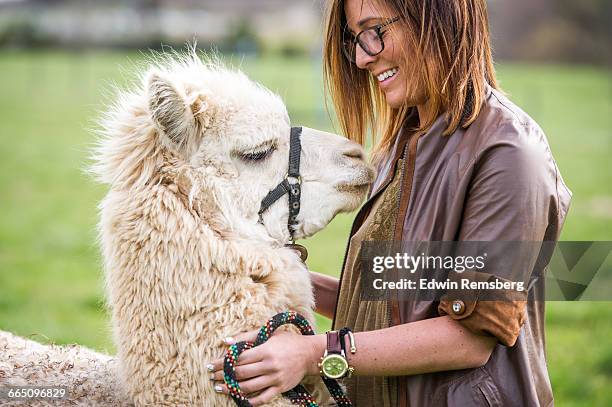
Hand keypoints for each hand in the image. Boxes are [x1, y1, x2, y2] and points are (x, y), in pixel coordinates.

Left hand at [207, 329, 324, 405]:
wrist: (309, 353)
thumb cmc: (287, 341)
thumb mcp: (269, 333)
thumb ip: (246, 337)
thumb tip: (225, 341)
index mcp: (265, 350)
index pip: (238, 358)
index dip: (223, 362)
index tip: (211, 364)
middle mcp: (269, 365)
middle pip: (241, 373)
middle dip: (223, 375)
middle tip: (212, 376)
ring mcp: (275, 378)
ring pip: (248, 387)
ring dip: (231, 388)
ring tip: (219, 387)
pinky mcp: (280, 388)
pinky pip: (262, 398)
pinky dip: (249, 401)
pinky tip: (238, 399)